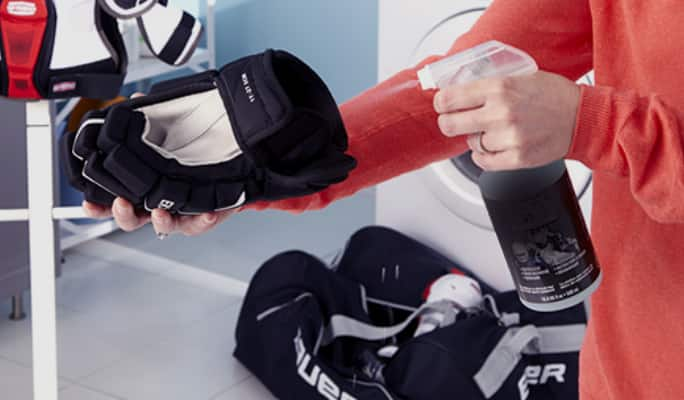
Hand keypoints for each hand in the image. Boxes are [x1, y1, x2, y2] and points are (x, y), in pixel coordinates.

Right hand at [80, 93, 238, 237]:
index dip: (98, 206)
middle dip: (123, 214)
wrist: (224, 171)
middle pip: (131, 219)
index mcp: (140, 190)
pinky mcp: (202, 216)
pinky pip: (201, 223)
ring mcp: (178, 213)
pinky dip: (203, 219)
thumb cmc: (188, 156)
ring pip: (164, 226)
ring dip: (160, 221)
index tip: (89, 203)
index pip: (112, 201)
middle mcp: (155, 206)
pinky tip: (207, 212)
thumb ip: (150, 120)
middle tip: (121, 204)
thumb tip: (138, 99)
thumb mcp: (166, 135)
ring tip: (160, 213)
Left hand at [433, 71, 580, 170]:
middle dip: (448, 123)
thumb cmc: (552, 95)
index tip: (441, 105)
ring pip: (470, 143)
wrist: (582, 117)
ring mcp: (508, 137)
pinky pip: (482, 162)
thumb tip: (456, 92)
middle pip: (450, 125)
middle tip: (453, 121)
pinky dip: (483, 156)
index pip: (450, 98)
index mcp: (500, 87)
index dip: (441, 103)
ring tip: (494, 130)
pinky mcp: (516, 158)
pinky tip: (492, 147)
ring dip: (476, 138)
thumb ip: (488, 86)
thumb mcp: (519, 77)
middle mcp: (501, 112)